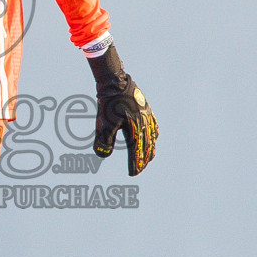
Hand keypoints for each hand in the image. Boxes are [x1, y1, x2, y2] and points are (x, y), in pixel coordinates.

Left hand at [89, 43, 157, 175]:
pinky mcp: (146, 109)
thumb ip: (104, 141)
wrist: (114, 82)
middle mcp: (144, 123)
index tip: (133, 174)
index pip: (136, 152)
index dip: (135, 164)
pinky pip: (154, 126)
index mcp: (135, 129)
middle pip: (147, 146)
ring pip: (152, 137)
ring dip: (150, 149)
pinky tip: (153, 137)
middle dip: (143, 160)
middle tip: (139, 170)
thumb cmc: (108, 104)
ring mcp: (147, 116)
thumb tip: (103, 156)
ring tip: (148, 158)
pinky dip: (154, 134)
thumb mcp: (104, 124)